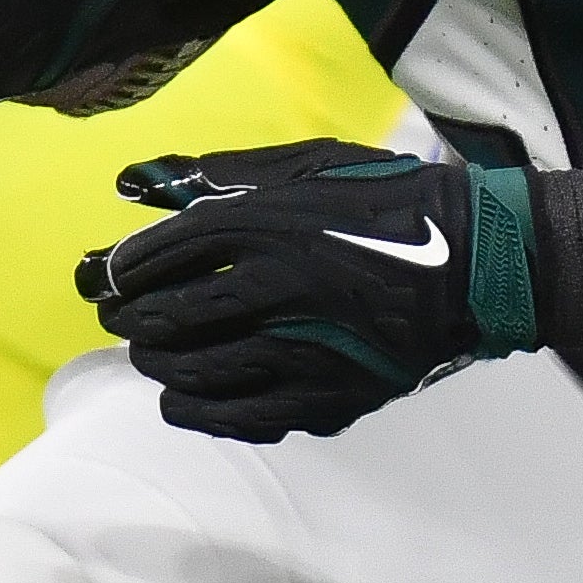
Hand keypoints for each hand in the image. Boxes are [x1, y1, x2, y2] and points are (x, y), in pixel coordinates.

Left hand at [79, 141, 539, 439]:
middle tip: (121, 317)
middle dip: (130, 320)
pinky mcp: (325, 396)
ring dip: (157, 364)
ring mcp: (301, 350)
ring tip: (150, 353)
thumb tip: (134, 181)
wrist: (474, 264)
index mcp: (267, 225)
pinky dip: (194, 411)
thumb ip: (219, 174)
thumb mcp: (305, 164)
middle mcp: (277, 289)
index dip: (121, 271)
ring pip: (194, 371)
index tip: (109, 276)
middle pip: (168, 317)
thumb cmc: (386, 201)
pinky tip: (179, 400)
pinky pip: (237, 418)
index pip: (160, 256)